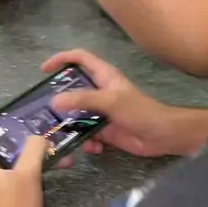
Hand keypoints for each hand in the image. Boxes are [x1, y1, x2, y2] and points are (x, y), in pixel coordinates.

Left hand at [0, 106, 47, 206]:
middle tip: (27, 126)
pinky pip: (15, 174)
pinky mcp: (4, 198)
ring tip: (51, 147)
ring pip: (5, 161)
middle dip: (8, 134)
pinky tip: (54, 166)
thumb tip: (38, 137)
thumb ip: (33, 151)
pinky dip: (30, 167)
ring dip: (26, 151)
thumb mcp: (28, 176)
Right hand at [42, 50, 207, 159]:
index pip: (80, 58)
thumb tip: (55, 101)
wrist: (163, 136)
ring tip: (63, 135)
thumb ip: (83, 100)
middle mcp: (101, 92)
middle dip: (61, 101)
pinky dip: (88, 142)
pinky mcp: (106, 131)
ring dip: (72, 127)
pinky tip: (94, 148)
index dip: (62, 59)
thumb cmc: (140, 111)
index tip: (44, 70)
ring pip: (78, 116)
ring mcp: (102, 112)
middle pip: (74, 90)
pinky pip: (88, 135)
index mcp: (104, 77)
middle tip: (45, 112)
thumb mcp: (110, 101)